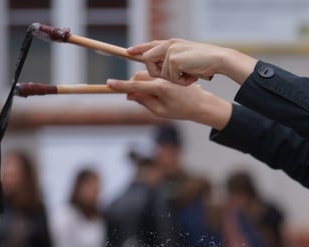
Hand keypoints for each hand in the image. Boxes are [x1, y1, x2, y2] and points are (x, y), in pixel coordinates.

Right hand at [107, 71, 232, 128]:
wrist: (200, 104)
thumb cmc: (181, 110)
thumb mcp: (161, 111)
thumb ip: (144, 102)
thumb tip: (129, 95)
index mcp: (161, 89)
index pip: (136, 86)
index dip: (121, 85)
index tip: (109, 84)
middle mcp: (162, 78)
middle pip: (138, 76)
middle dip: (131, 85)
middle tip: (130, 97)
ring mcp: (165, 75)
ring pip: (144, 74)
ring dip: (139, 83)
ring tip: (144, 96)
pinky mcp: (167, 73)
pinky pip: (152, 74)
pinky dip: (147, 81)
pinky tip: (151, 90)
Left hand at [127, 39, 256, 85]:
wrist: (218, 59)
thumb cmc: (206, 62)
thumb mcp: (187, 59)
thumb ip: (173, 60)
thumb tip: (162, 69)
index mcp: (171, 44)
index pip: (150, 45)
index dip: (140, 48)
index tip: (130, 51)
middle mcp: (168, 45)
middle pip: (148, 60)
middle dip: (156, 73)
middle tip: (176, 77)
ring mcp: (170, 51)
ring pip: (160, 74)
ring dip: (175, 80)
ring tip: (189, 76)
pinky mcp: (173, 59)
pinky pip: (171, 78)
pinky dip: (182, 81)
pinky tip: (193, 76)